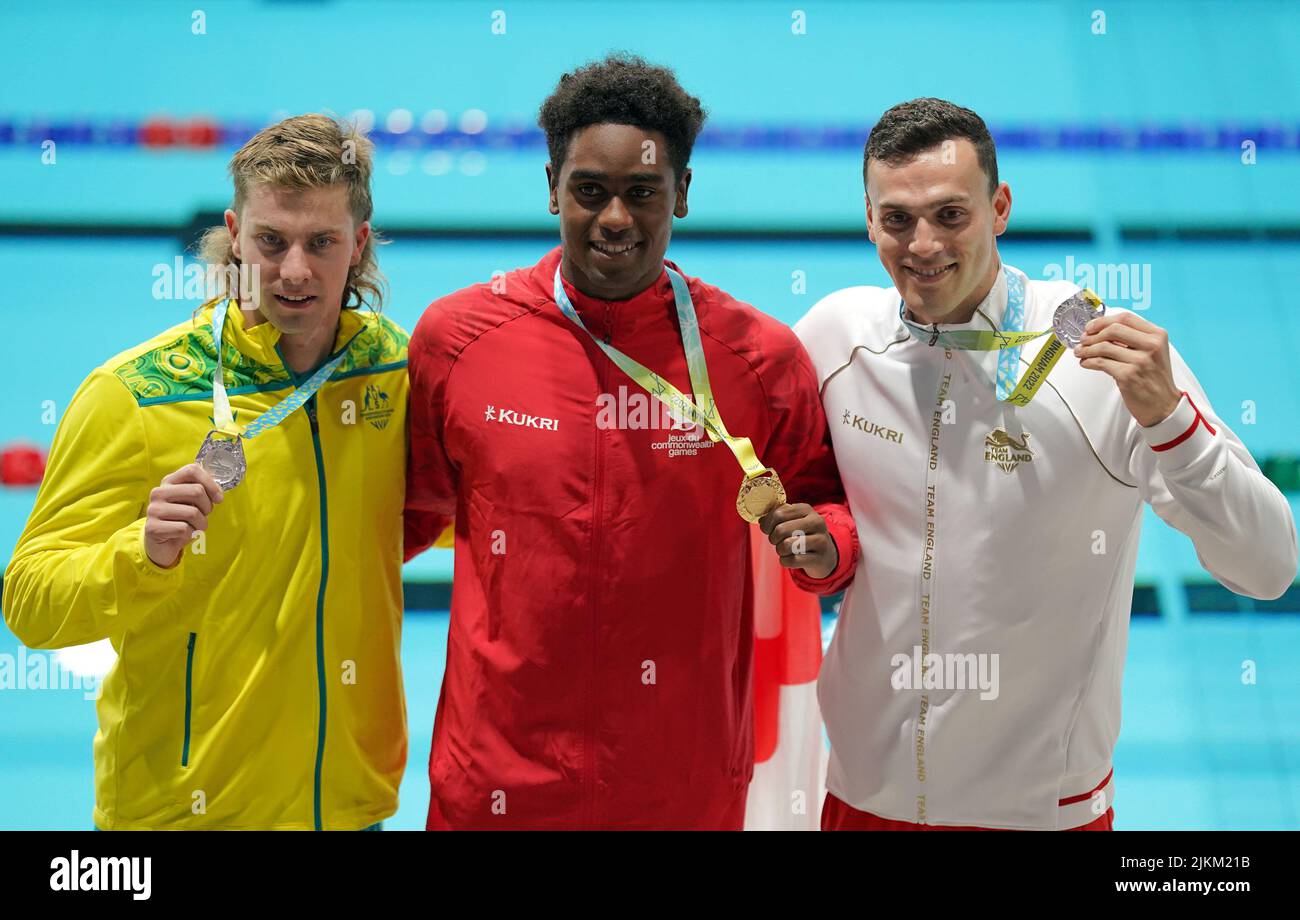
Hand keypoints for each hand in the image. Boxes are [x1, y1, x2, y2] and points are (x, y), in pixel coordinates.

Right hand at [144, 463, 223, 568]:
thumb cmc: (181, 520)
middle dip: (208, 507)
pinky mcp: (153, 527)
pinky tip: (183, 535)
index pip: (192, 470)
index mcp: (169, 481)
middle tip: (203, 516)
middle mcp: (159, 492)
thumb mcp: (192, 503)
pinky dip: (190, 534)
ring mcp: (154, 509)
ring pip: (192, 513)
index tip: (219, 498)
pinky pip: (184, 529)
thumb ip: (201, 492)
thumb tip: (218, 494)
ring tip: (193, 526)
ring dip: (201, 524)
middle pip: (197, 491)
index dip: (210, 483)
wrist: (161, 544)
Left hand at [758, 502, 838, 578]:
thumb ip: (778, 516)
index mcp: (806, 509)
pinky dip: (785, 561)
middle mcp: (816, 522)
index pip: (779, 513)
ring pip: (786, 545)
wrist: (826, 554)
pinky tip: (790, 558)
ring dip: (780, 550)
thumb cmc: (803, 535)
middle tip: (776, 541)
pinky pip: (792, 560)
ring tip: (784, 549)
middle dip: (773, 538)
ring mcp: (820, 541)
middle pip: (780, 530)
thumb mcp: (794, 520)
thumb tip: (761, 520)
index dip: (767, 523)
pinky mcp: (819, 558)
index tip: (767, 529)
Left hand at [1074, 312, 1181, 426]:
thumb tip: (1101, 331)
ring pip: (1104, 347)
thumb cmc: (1154, 378)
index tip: (1091, 327)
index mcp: (1157, 335)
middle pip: (1113, 329)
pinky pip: (1101, 363)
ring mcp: (1140, 360)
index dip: (1103, 321)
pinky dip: (1089, 361)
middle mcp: (1151, 345)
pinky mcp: (1128, 375)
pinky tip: (1086, 363)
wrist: (1163, 405)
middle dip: (1093, 334)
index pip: (1125, 318)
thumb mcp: (1152, 352)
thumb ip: (1133, 339)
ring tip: (1080, 352)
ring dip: (1087, 349)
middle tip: (1083, 340)